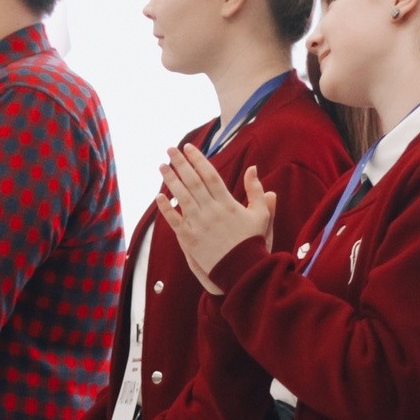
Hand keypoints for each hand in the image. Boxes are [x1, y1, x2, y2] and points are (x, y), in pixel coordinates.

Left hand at [153, 144, 275, 294]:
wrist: (243, 270)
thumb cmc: (252, 241)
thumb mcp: (261, 214)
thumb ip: (256, 190)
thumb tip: (252, 168)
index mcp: (228, 203)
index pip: (210, 175)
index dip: (198, 160)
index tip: (189, 148)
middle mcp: (211, 211)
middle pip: (193, 182)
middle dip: (180, 164)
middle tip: (170, 149)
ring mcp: (199, 225)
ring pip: (181, 197)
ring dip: (170, 180)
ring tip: (161, 166)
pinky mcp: (189, 239)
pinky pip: (174, 221)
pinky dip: (166, 209)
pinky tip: (158, 197)